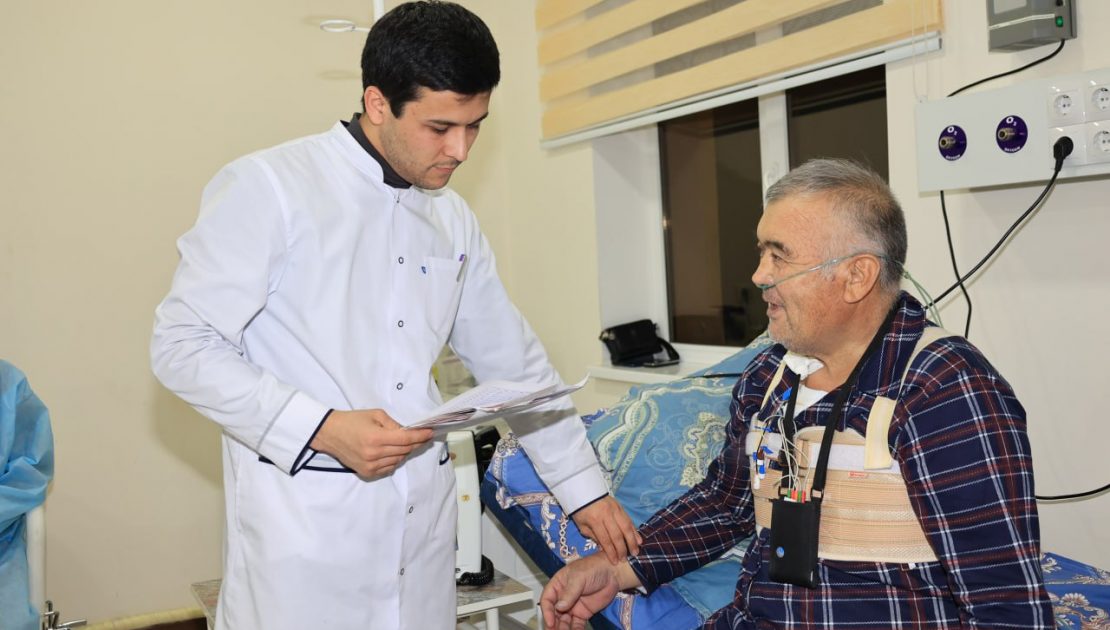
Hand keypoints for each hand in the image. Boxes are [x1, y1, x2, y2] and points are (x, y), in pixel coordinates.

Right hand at [310, 409, 432, 477]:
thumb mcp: (375, 414)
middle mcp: (374, 454)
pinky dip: (394, 460)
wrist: (330, 434)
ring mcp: (370, 466)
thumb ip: (394, 424)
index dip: (420, 436)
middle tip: (421, 436)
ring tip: (402, 443)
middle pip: (404, 451)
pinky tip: (391, 451)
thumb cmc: (353, 420)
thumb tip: (408, 433)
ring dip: (404, 451)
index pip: (406, 440)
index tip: (430, 433)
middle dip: (415, 443)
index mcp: (376, 438)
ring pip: (398, 460)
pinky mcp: (367, 473)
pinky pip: (389, 468)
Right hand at [540, 554, 634, 629]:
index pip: (547, 600)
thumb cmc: (594, 568)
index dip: (547, 611)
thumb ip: (569, 592)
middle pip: (554, 613)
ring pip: (564, 621)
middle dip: (553, 624)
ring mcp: (573, 607)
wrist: (613, 573)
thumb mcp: (579, 577)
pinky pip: (577, 625)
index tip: (550, 621)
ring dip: (563, 629)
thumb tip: (559, 607)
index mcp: (558, 585)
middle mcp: (563, 597)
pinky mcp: (583, 614)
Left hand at [571, 496, 641, 562]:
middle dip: (622, 549)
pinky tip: (638, 539)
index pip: (605, 539)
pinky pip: (628, 519)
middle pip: (617, 534)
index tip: (615, 562)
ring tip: (635, 551)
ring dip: (632, 541)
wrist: (583, 490)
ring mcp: (615, 509)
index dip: (611, 552)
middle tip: (626, 559)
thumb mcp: (582, 525)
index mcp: (595, 520)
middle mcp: (607, 514)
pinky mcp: (620, 506)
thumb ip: (593, 537)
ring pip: (626, 527)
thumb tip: (604, 549)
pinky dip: (634, 530)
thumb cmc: (580, 510)